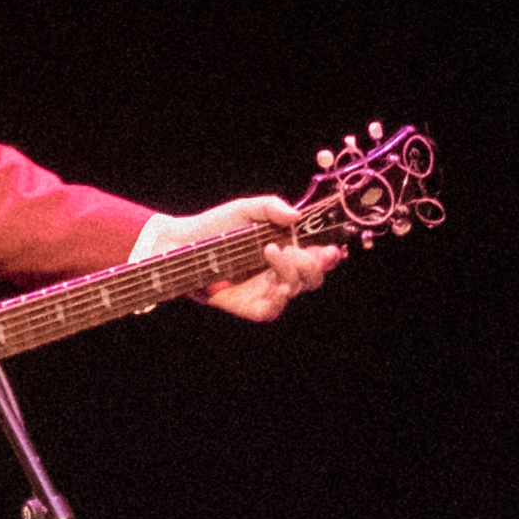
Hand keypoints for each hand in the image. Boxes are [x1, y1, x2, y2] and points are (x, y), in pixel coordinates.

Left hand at [160, 192, 346, 324]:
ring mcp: (265, 290)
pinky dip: (279, 300)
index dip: (332, 254)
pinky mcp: (248, 306)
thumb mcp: (245, 209)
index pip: (318, 255)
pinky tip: (276, 285)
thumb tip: (297, 216)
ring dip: (292, 272)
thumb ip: (272, 207)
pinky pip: (272, 310)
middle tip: (307, 250)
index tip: (334, 246)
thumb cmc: (216, 226)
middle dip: (316, 264)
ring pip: (295, 290)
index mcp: (286, 248)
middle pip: (313, 277)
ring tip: (272, 251)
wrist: (183, 243)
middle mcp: (280, 271)